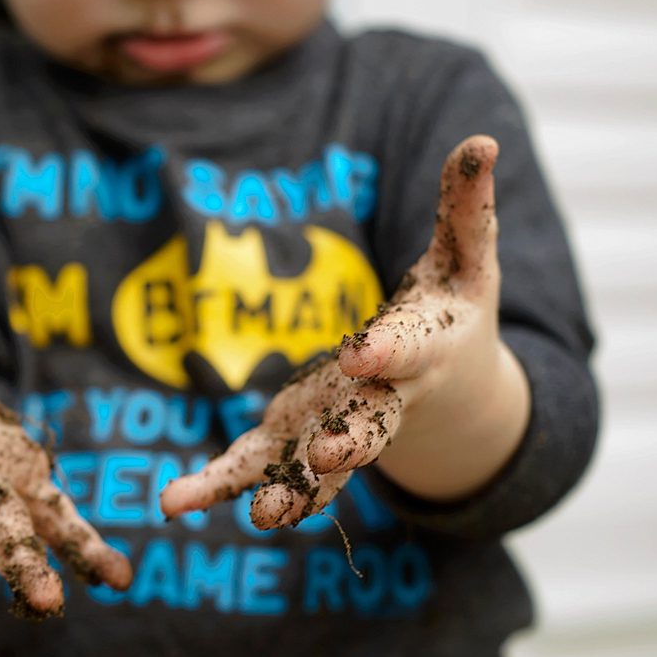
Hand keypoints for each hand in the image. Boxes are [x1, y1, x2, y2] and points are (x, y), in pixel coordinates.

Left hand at [159, 135, 529, 528]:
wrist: (450, 392)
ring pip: (317, 468)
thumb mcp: (468, 258)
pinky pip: (260, 466)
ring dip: (291, 490)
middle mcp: (383, 399)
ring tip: (260, 518)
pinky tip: (174, 502)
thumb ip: (467, 206)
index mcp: (426, 348)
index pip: (408, 349)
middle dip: (351, 443)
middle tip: (329, 459)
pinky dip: (219, 485)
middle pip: (370, 426)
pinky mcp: (297, 437)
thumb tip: (482, 138)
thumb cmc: (455, 313)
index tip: (365, 353)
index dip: (389, 351)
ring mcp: (339, 425)